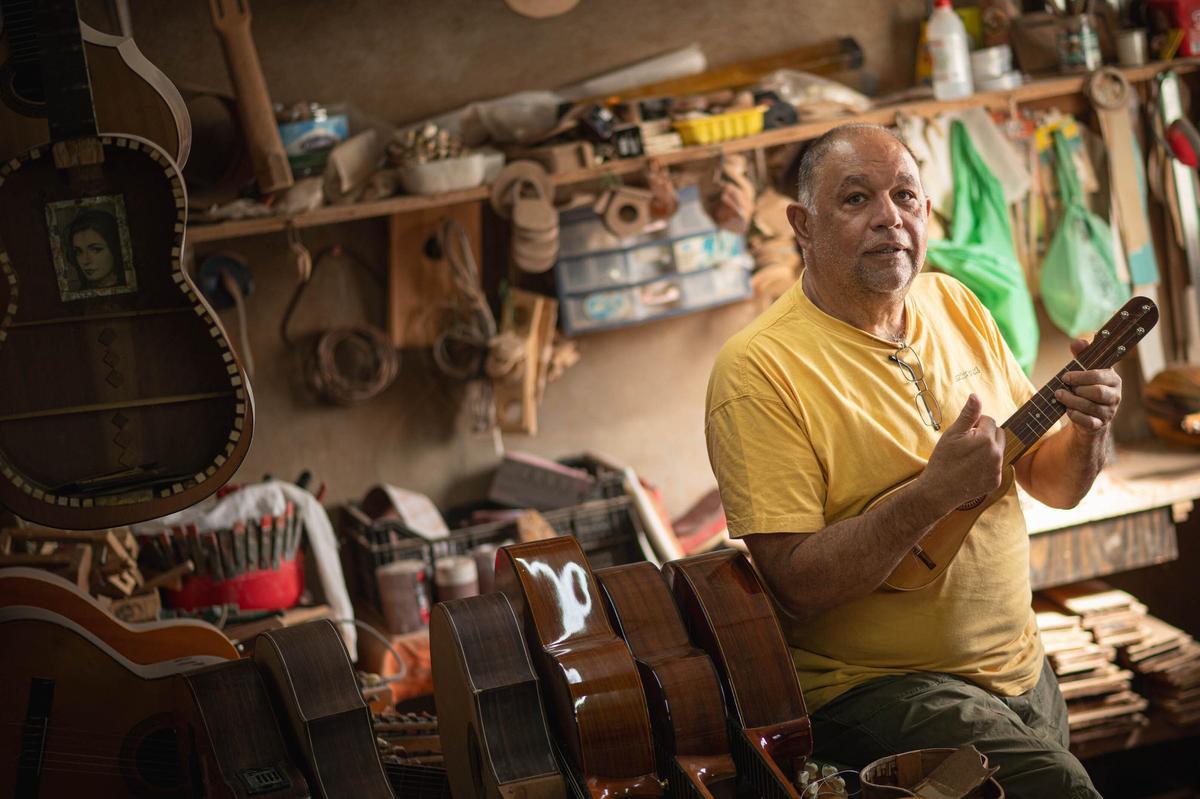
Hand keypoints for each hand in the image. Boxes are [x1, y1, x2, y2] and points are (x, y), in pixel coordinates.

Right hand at [919, 393, 1006, 512]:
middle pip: (999, 433)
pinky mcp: (996, 481)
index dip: (975, 425)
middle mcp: (996, 453)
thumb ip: (968, 414)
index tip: (963, 435)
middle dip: (986, 434)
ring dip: (987, 449)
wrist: (939, 491)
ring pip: (998, 450)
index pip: (989, 420)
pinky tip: (971, 470)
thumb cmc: (943, 460)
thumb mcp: (952, 434)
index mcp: (986, 438)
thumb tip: (976, 396)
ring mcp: (998, 469)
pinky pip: (996, 466)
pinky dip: (987, 465)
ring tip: (968, 458)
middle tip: (967, 445)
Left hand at [1056, 338, 1121, 434]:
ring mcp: (1109, 412)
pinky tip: (1067, 410)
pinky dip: (1075, 415)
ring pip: (1090, 407)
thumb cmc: (1085, 387)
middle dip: (1076, 389)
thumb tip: (1078, 341)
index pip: (1100, 376)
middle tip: (1062, 387)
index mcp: (1113, 380)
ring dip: (1071, 401)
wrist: (1088, 414)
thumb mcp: (1084, 370)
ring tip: (1059, 396)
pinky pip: (1087, 421)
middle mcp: (1114, 396)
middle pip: (1097, 392)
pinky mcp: (1100, 425)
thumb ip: (1082, 355)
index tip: (1065, 377)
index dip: (1081, 376)